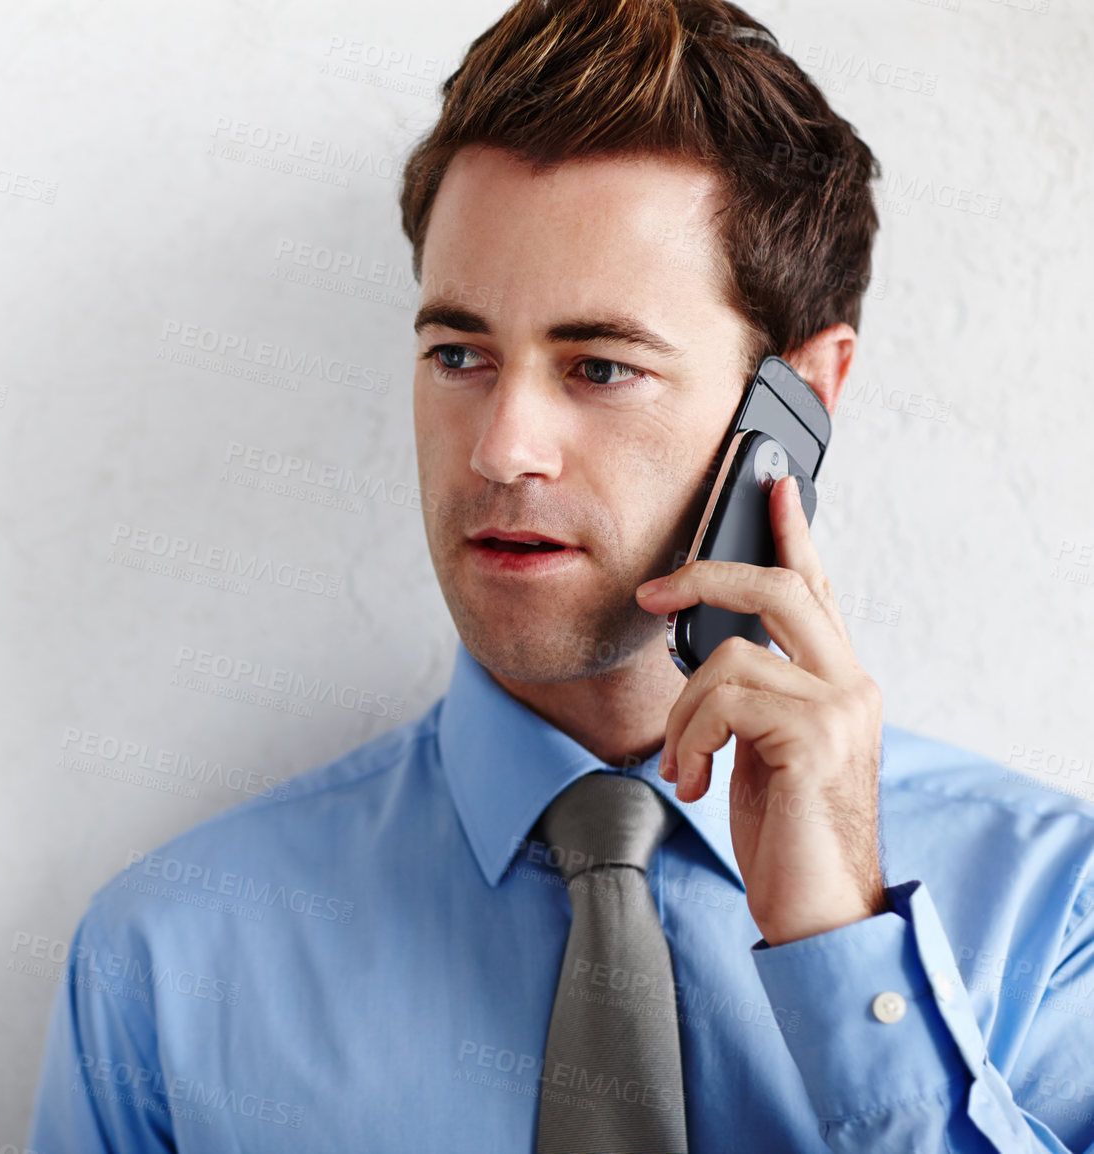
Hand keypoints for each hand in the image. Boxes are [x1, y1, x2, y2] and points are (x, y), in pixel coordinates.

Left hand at [634, 475, 886, 945]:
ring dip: (683, 716)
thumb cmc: (788, 838)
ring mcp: (840, 709)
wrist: (821, 912)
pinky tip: (693, 781)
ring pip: (729, 657)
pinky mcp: (815, 738)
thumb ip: (754, 697)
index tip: (771, 486)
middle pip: (780, 588)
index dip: (792, 533)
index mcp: (839, 683)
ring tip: (685, 766)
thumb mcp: (762, 752)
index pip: (816, 590)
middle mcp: (851, 686)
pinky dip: (689, 740)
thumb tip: (709, 659)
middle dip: (706, 579)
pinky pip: (723, 700)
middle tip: (654, 593)